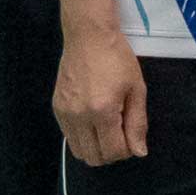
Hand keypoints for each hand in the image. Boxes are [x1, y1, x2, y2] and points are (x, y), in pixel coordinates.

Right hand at [53, 26, 149, 166]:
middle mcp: (79, 117)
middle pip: (94, 157)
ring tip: (107, 129)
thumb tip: (139, 152)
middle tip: (121, 134)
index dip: (128, 150)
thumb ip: (138, 123)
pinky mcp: (56, 108)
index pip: (113, 151)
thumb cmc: (118, 59)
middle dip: (111, 153)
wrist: (88, 37)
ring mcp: (64, 114)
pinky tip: (93, 121)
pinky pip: (69, 137)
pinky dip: (83, 137)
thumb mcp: (136, 89)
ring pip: (79, 151)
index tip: (132, 136)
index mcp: (102, 111)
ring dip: (96, 148)